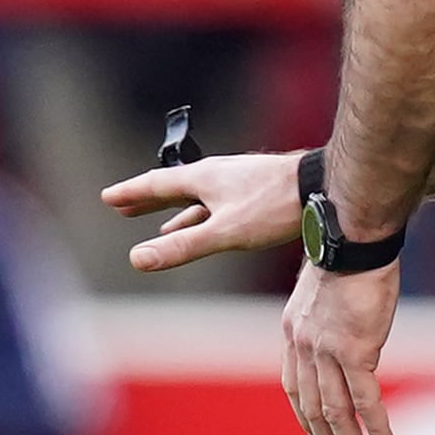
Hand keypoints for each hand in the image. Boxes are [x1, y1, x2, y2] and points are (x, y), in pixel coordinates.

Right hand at [103, 148, 308, 271]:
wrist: (325, 189)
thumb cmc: (277, 206)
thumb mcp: (224, 232)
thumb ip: (182, 247)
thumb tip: (138, 258)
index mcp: (204, 178)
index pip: (157, 184)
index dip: (131, 193)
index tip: (108, 197)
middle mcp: (219, 176)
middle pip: (175, 189)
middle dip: (149, 200)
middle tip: (124, 205)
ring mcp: (240, 183)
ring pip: (200, 199)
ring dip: (178, 212)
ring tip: (163, 225)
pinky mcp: (260, 194)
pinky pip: (222, 206)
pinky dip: (207, 217)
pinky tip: (212, 226)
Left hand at [281, 258, 400, 434]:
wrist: (352, 237)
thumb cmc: (348, 250)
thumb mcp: (327, 286)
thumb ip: (330, 315)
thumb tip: (346, 324)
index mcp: (294, 332)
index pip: (294, 388)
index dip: (307, 417)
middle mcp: (304, 347)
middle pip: (312, 410)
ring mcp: (326, 352)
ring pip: (336, 413)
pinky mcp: (354, 351)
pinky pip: (364, 400)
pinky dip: (375, 428)